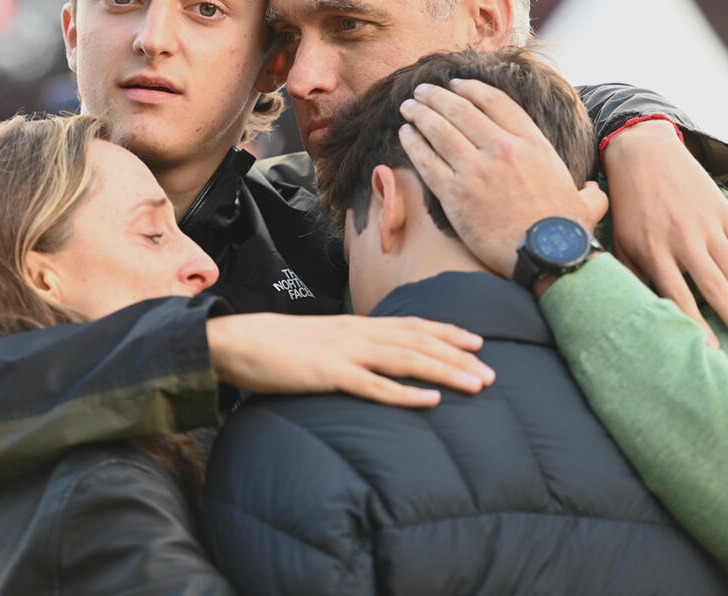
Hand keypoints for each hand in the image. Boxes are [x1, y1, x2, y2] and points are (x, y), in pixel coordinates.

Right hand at [206, 313, 495, 407]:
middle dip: (458, 356)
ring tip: (476, 384)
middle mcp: (357, 333)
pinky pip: (373, 386)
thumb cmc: (276, 346)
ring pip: (406, 360)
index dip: (447, 331)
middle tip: (492, 372)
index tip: (478, 340)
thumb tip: (370, 359)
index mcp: (356, 325)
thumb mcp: (320, 341)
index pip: (412, 324)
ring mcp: (344, 352)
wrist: (236, 342)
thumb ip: (348, 347)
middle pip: (419, 341)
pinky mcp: (328, 375)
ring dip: (445, 372)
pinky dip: (405, 394)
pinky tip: (430, 402)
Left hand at [398, 78, 607, 278]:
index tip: (456, 85)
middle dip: (437, 97)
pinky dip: (413, 143)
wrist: (546, 256)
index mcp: (532, 143)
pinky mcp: (455, 193)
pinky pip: (426, 160)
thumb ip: (587, 191)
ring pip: (439, 130)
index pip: (495, 101)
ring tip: (408, 109)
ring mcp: (476, 169)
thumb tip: (592, 192)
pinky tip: (405, 135)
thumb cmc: (565, 232)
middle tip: (422, 93)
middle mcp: (502, 148)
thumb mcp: (584, 201)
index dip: (471, 89)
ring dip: (420, 115)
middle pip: (460, 110)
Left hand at [603, 119, 727, 350]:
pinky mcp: (723, 213)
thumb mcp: (622, 242)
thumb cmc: (629, 209)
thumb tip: (642, 313)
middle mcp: (682, 241)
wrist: (643, 155)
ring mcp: (706, 226)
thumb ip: (633, 277)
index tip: (711, 351)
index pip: (677, 295)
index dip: (695, 324)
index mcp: (654, 252)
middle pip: (715, 288)